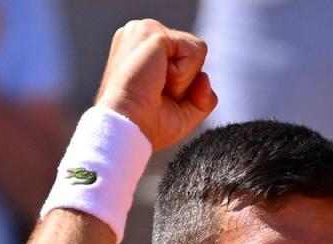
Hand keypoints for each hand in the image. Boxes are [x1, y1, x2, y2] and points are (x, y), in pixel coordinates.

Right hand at [95, 19, 216, 149]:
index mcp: (143, 48)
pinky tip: (158, 79)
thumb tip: (204, 77)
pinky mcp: (153, 32)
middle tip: (156, 92)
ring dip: (184, 79)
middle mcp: (141, 33)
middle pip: (194, 55)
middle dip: (186, 82)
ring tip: (156, 85)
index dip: (185, 85)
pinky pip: (195, 52)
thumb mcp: (185, 112)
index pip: (187, 58)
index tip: (156, 96)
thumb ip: (203, 95)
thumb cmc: (148, 124)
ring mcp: (145, 29)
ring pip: (197, 52)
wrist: (127, 125)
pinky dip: (184, 75)